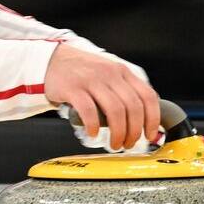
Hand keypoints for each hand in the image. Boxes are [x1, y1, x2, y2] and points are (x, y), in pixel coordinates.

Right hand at [44, 44, 160, 149]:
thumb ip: (122, 89)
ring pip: (115, 111)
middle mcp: (110, 74)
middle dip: (134, 131)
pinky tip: (93, 133)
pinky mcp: (73, 88)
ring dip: (118, 133)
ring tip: (114, 144)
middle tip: (129, 144)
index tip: (150, 134)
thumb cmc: (80, 70)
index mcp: (122, 71)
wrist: (51, 59)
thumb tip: (139, 118)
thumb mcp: (108, 72)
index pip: (147, 96)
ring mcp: (91, 80)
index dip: (153, 119)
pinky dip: (94, 126)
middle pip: (133, 107)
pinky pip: (89, 111)